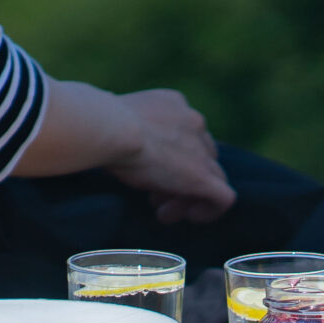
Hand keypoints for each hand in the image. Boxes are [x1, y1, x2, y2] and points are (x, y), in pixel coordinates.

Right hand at [108, 88, 235, 223]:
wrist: (110, 128)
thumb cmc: (100, 123)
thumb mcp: (115, 119)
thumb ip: (124, 127)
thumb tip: (107, 138)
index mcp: (175, 105)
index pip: (186, 134)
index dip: (171, 158)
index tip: (148, 173)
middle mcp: (194, 123)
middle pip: (202, 155)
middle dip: (180, 178)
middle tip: (154, 196)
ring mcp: (201, 151)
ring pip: (212, 176)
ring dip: (190, 196)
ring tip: (164, 211)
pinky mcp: (203, 177)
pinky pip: (224, 198)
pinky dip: (210, 211)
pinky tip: (189, 217)